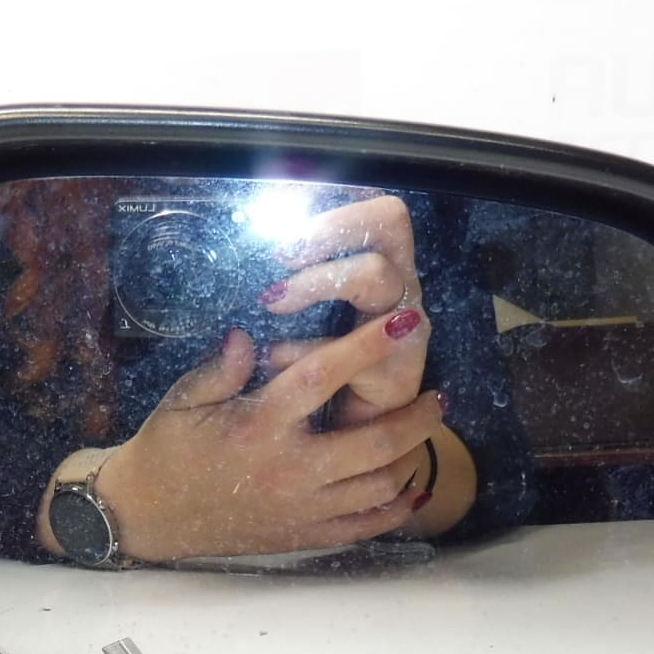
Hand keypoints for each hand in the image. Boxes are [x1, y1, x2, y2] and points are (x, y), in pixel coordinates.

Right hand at [65, 322, 444, 561]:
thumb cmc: (167, 449)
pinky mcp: (305, 535)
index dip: (367, 346)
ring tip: (424, 433)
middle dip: (417, 416)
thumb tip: (248, 334)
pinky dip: (396, 508)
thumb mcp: (182, 400)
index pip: (323, 376)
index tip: (404, 322)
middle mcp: (289, 468)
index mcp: (259, 425)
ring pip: (380, 485)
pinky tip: (411, 487)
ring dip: (412, 457)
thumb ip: (221, 368)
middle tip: (438, 396)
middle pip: (375, 442)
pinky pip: (366, 526)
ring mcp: (302, 507)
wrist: (150, 516)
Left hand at [262, 193, 425, 419]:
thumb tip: (247, 245)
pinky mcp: (399, 373)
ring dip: (319, 281)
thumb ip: (279, 286)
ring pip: (377, 275)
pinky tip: (274, 357)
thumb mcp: (289, 322)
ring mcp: (406, 327)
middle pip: (390, 221)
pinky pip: (358, 349)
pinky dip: (305, 350)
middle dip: (332, 229)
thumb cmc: (307, 369)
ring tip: (272, 299)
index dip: (338, 207)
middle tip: (280, 252)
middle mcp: (399, 286)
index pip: (378, 210)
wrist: (343, 446)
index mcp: (379, 263)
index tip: (285, 221)